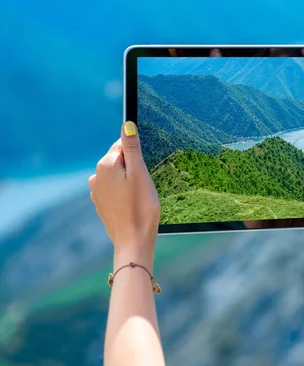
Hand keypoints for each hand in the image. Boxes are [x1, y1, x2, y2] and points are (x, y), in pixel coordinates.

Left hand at [88, 121, 159, 255]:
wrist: (133, 241)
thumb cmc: (141, 207)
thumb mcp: (140, 173)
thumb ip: (132, 147)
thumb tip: (127, 124)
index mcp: (105, 165)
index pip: (122, 145)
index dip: (137, 155)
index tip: (145, 168)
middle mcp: (96, 176)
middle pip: (119, 160)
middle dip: (133, 167)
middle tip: (145, 184)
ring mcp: (97, 191)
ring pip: (117, 175)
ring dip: (129, 180)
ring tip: (140, 196)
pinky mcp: (102, 204)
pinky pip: (115, 189)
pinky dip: (125, 192)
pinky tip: (133, 204)